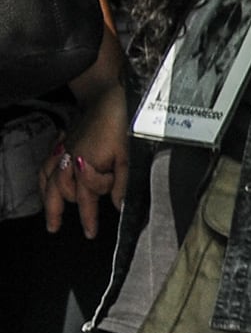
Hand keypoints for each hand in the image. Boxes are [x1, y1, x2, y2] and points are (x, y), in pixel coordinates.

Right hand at [43, 86, 125, 236]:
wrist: (105, 100)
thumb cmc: (119, 127)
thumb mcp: (127, 156)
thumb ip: (121, 183)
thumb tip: (117, 205)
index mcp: (88, 165)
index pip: (87, 198)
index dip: (89, 217)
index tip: (89, 233)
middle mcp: (70, 161)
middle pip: (60, 192)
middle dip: (58, 211)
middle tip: (55, 228)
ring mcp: (62, 152)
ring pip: (48, 181)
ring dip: (48, 199)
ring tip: (49, 216)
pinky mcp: (60, 145)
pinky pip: (45, 165)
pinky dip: (42, 179)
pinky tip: (43, 187)